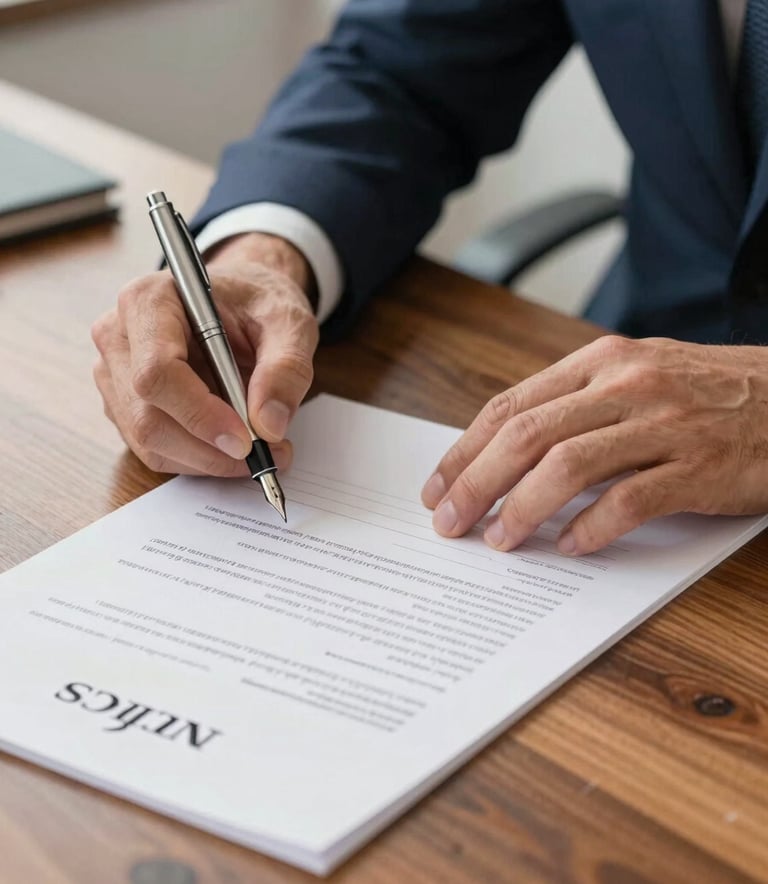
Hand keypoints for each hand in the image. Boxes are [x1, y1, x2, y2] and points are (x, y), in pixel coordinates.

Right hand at [92, 232, 318, 475]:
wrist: (243, 300)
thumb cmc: (257, 302)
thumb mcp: (288, 322)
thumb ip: (285, 368)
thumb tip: (269, 424)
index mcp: (149, 301)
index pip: (157, 371)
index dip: (199, 414)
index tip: (245, 439)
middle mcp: (119, 337)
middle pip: (148, 416)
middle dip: (210, 449)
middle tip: (267, 454)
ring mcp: (115, 375)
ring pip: (149, 442)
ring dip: (208, 460)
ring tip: (261, 450)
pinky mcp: (125, 405)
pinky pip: (155, 449)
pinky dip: (199, 459)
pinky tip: (233, 447)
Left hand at [421, 336, 767, 555]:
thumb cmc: (710, 392)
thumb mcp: (638, 376)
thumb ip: (578, 404)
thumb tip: (510, 452)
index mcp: (601, 361)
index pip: (511, 406)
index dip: (465, 449)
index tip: (439, 486)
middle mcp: (626, 385)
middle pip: (526, 434)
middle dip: (476, 482)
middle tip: (449, 522)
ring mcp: (663, 424)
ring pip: (567, 465)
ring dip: (521, 509)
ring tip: (498, 540)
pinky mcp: (699, 466)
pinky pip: (630, 501)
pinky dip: (592, 528)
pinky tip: (572, 547)